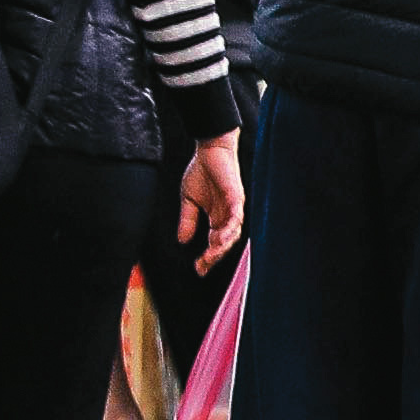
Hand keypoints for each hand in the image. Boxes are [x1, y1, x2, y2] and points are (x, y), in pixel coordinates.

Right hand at [175, 133, 246, 265]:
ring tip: (210, 256)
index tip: (198, 270)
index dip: (208, 257)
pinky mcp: (237, 197)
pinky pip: (236, 217)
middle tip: (202, 267)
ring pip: (233, 233)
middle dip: (214, 257)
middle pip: (225, 243)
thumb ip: (188, 219)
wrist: (209, 149)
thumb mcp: (189, 200)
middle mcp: (228, 215)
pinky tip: (219, 238)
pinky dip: (229, 229)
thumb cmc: (201, 171)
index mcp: (217, 218)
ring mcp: (234, 207)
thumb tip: (182, 241)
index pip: (215, 243)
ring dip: (222, 246)